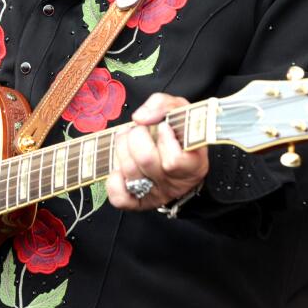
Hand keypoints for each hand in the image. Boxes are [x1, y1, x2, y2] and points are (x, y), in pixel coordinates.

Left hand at [107, 93, 206, 211]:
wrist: (178, 153)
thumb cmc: (180, 132)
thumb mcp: (179, 110)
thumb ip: (162, 105)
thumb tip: (140, 117)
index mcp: (193, 165)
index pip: (174, 160)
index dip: (165, 139)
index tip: (164, 127)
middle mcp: (174, 183)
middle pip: (146, 160)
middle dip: (136, 136)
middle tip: (139, 128)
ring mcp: (156, 194)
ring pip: (130, 171)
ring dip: (122, 147)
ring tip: (127, 138)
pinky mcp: (138, 203)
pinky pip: (119, 197)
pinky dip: (114, 179)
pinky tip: (121, 166)